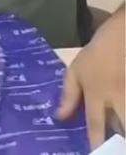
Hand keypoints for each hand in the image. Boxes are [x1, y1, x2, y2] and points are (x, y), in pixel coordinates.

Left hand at [58, 9, 124, 148]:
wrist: (122, 35)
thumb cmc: (96, 54)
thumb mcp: (76, 70)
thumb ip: (68, 95)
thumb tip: (59, 117)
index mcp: (97, 94)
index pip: (95, 125)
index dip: (96, 144)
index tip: (95, 154)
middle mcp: (117, 99)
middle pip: (122, 129)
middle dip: (119, 143)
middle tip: (112, 146)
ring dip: (124, 130)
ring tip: (117, 136)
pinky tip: (122, 120)